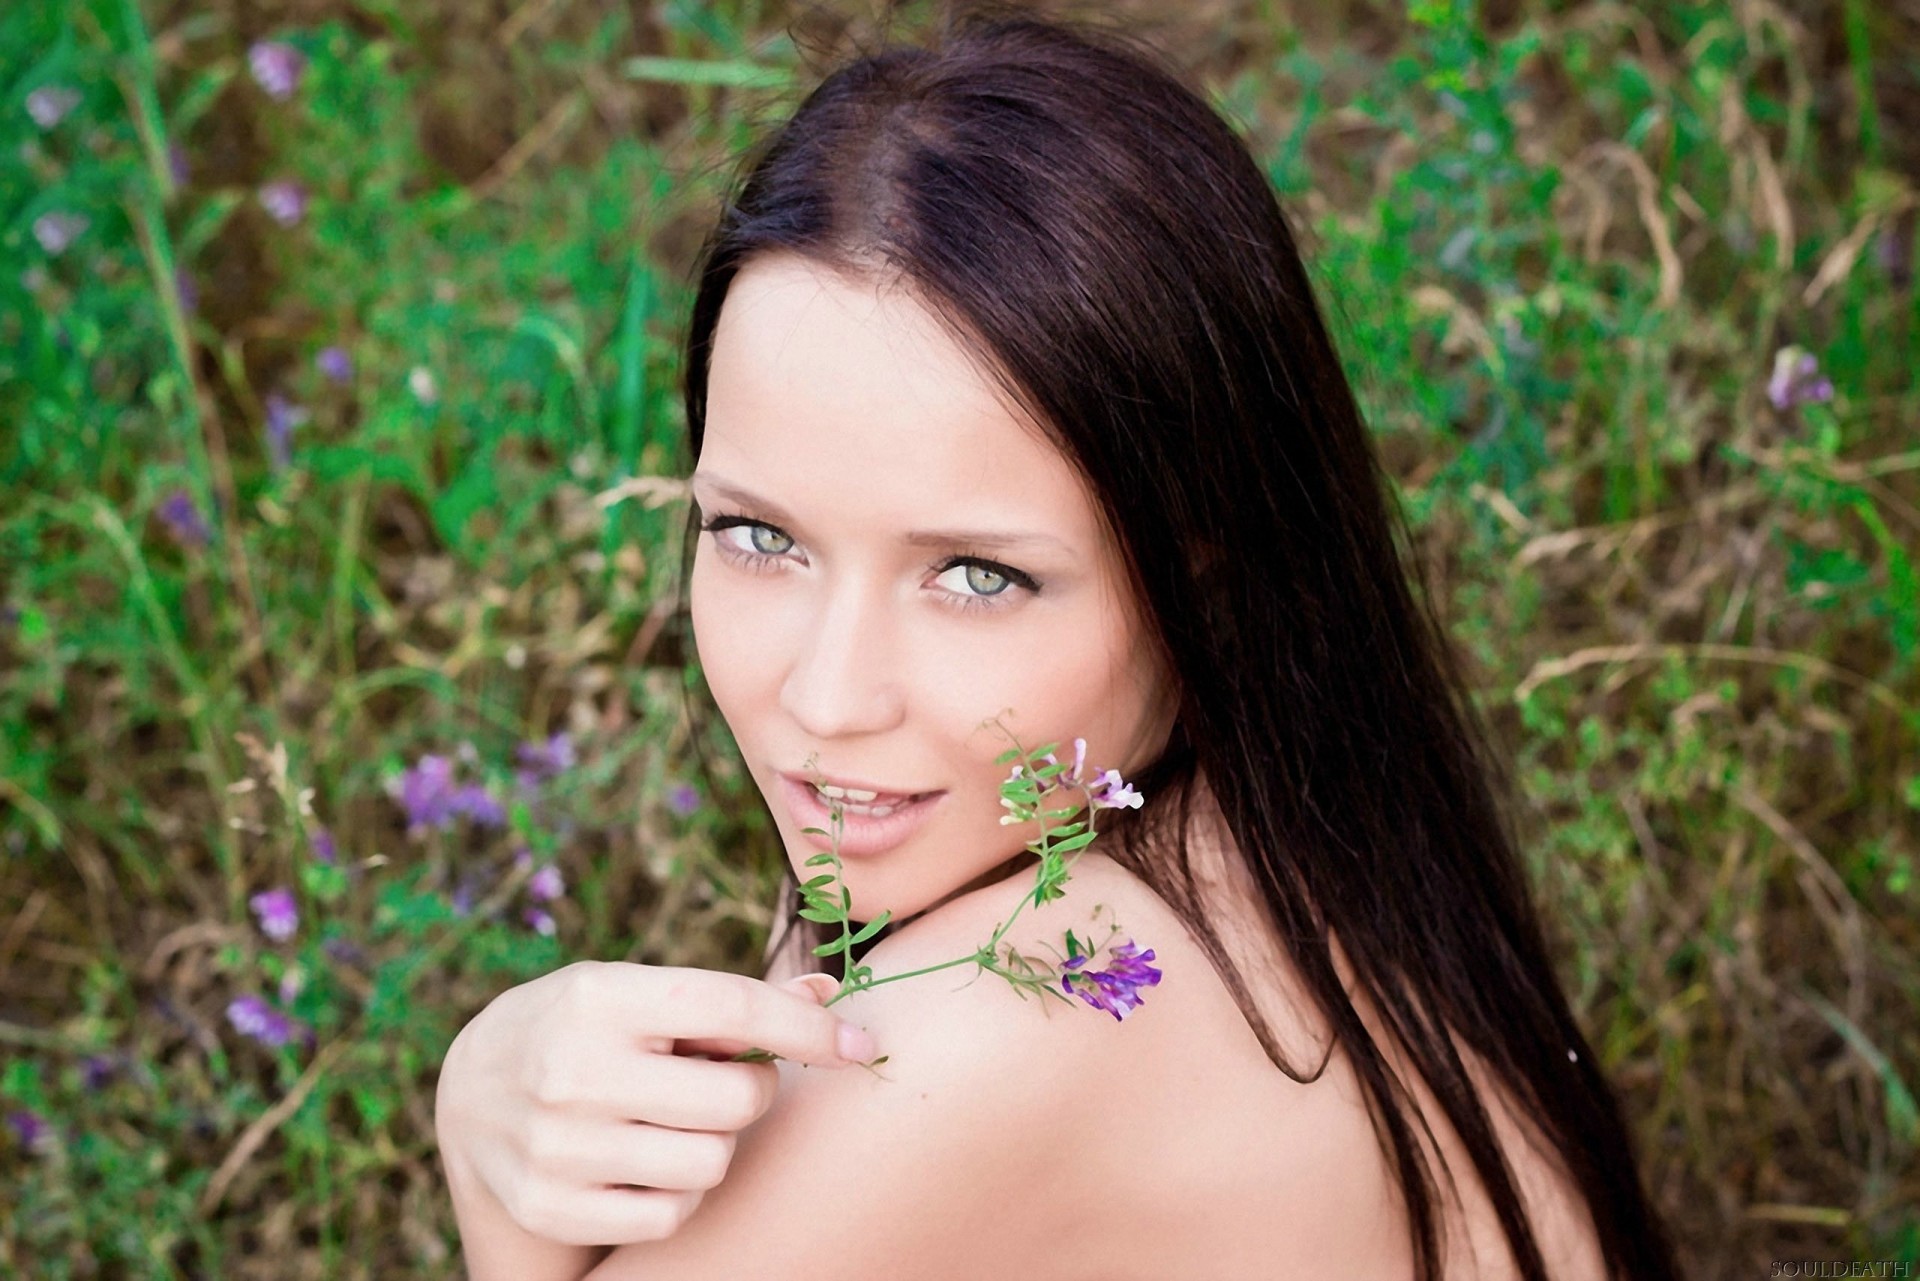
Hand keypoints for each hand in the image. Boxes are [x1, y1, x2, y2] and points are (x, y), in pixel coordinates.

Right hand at [435, 960, 874, 1246]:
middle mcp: (572, 1070)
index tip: (860, 1047)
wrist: (471, 1089)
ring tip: (679, 1120)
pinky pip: (670, 1215)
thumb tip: (829, 990)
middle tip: (725, 1081)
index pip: (733, 1007)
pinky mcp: (550, 1204)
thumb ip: (731, 999)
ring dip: (715, 1145)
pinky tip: (650, 1162)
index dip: (809, 1030)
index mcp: (600, 998)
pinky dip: (679, 1193)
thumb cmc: (586, 1027)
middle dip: (750, 1091)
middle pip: (736, 1099)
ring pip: (710, 1163)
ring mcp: (557, 1145)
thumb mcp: (639, 991)